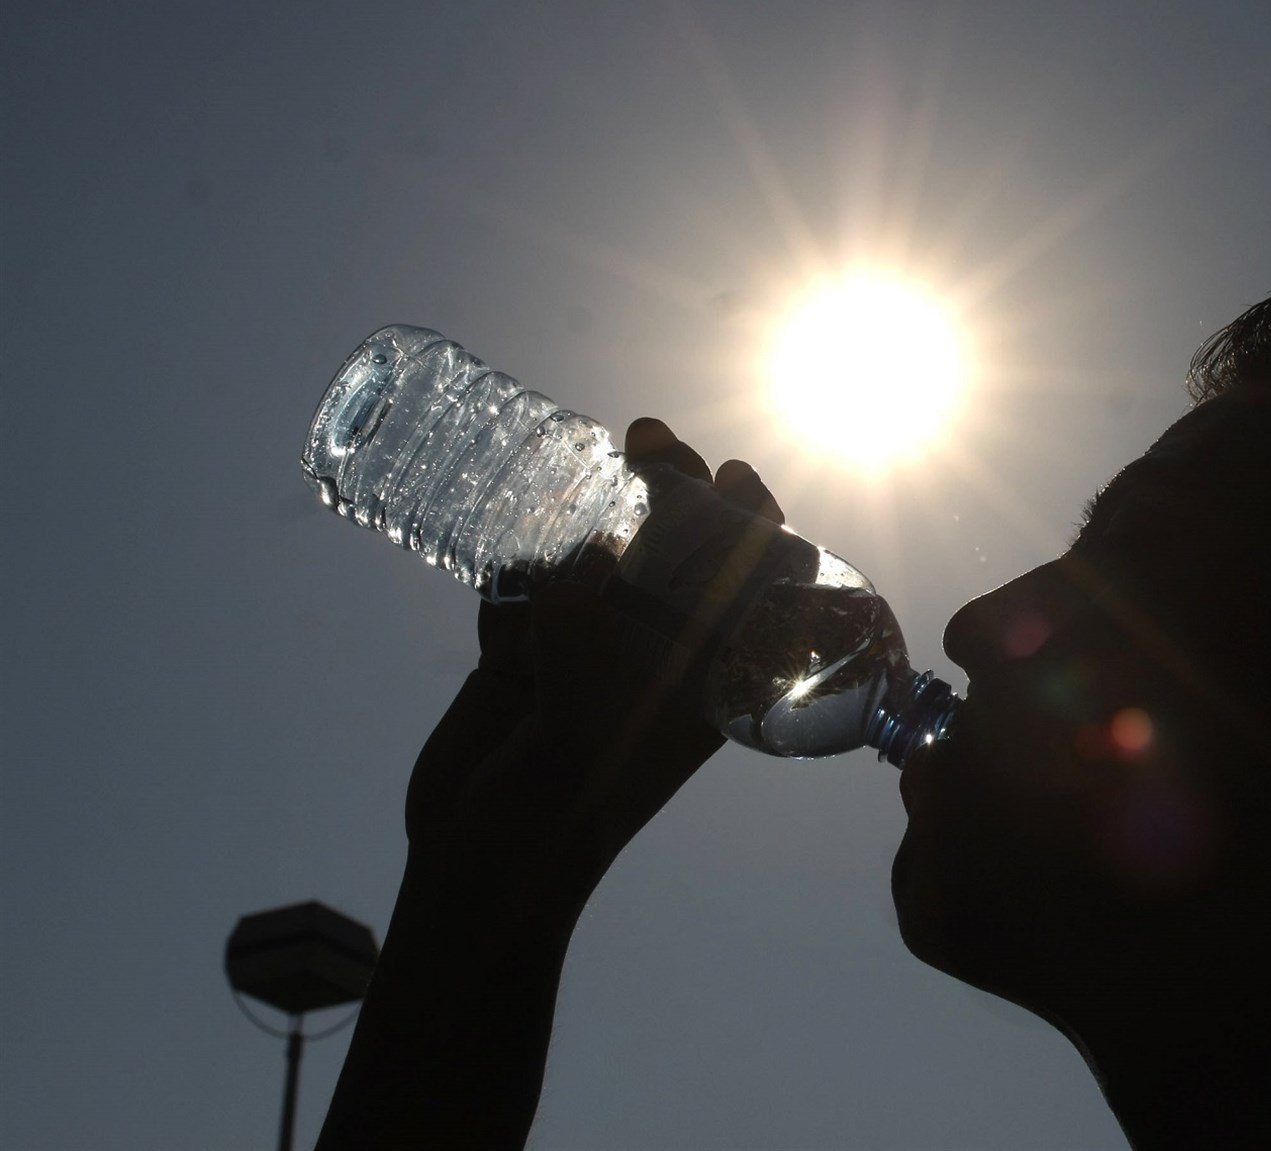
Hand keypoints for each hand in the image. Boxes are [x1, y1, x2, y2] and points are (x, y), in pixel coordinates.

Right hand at [401, 418, 785, 915]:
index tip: (738, 478)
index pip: (754, 590)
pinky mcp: (524, 659)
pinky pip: (532, 589)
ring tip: (609, 455)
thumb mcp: (595, 720)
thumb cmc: (562, 806)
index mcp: (705, 681)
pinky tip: (517, 562)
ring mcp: (588, 656)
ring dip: (605, 510)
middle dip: (675, 491)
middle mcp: (656, 662)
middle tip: (651, 440)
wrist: (478, 866)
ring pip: (609, 561)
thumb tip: (584, 559)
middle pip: (682, 557)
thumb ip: (590, 635)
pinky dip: (527, 564)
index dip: (757, 529)